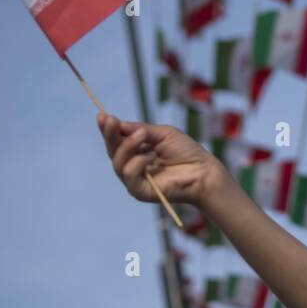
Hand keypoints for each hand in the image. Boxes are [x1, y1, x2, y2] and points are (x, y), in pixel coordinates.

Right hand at [96, 112, 229, 206]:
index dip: (108, 129)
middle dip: (110, 135)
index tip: (102, 115)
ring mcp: (135, 180)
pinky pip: (129, 176)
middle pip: (113, 151)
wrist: (203, 171)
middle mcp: (133, 166)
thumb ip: (141, 129)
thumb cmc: (187, 152)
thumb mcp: (163, 133)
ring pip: (118, 163)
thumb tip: (118, 123)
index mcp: (137, 152)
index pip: (117, 141)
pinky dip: (138, 162)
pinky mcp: (140, 192)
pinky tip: (151, 156)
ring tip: (143, 136)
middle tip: (111, 121)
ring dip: (128, 146)